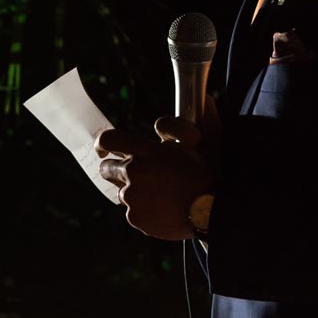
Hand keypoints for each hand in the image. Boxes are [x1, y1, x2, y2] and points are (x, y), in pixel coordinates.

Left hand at [95, 98, 218, 240]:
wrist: (215, 213)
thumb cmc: (212, 175)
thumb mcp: (210, 143)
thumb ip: (205, 119)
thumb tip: (207, 99)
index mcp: (147, 151)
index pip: (110, 140)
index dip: (103, 143)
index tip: (103, 148)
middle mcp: (134, 172)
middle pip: (107, 168)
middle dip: (118, 170)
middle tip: (137, 175)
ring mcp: (132, 196)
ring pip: (122, 192)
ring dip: (134, 192)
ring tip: (158, 196)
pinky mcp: (135, 218)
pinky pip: (133, 213)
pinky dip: (144, 213)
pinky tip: (163, 211)